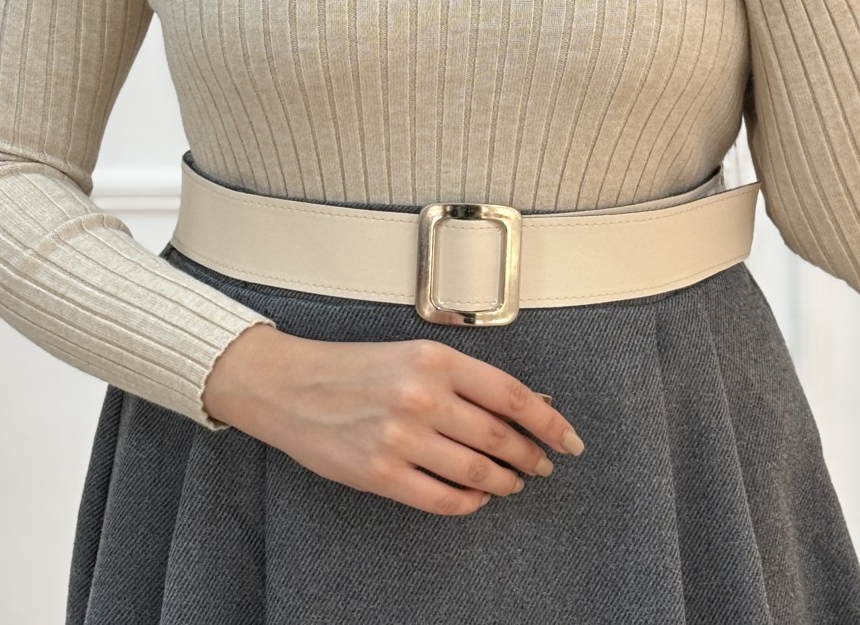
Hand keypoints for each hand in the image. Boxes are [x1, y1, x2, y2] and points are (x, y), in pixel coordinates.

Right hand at [203, 325, 584, 517]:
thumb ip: (465, 380)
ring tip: (512, 482)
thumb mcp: (414, 356)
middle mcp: (422, 396)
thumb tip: (524, 403)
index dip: (549, 423)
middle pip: (499, 438)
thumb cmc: (354, 368)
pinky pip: (443, 499)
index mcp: (435, 360)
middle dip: (531, 457)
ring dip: (504, 482)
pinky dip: (469, 503)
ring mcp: (401, 437)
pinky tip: (476, 498)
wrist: (291, 385)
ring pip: (477, 473)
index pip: (512, 395)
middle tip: (542, 465)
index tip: (568, 439)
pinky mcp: (381, 473)